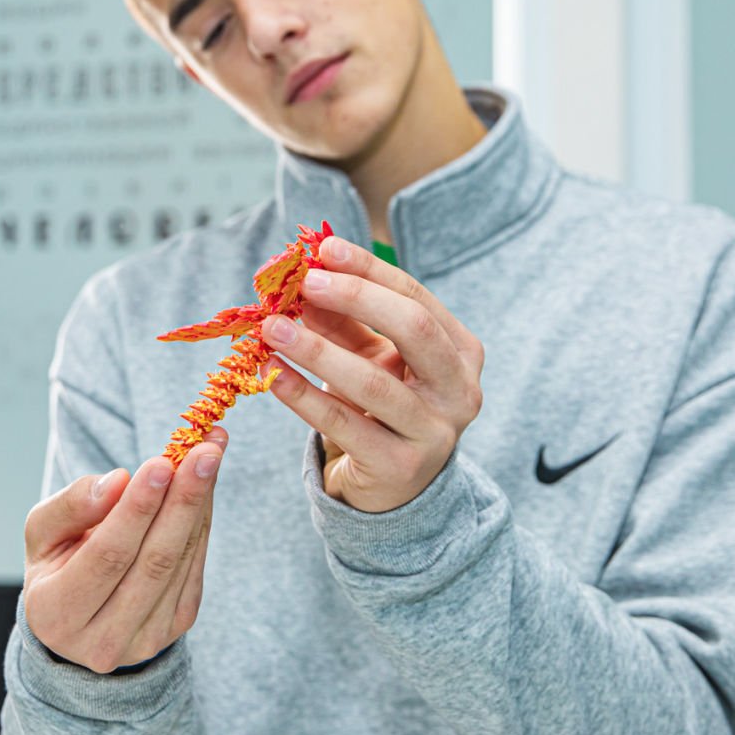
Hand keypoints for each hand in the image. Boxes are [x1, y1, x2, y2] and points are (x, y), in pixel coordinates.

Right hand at [21, 431, 224, 673]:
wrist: (80, 617)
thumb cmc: (56, 564)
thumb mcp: (43, 532)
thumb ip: (71, 506)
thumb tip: (118, 480)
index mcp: (57, 615)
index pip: (107, 555)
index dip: (137, 509)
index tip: (161, 463)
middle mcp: (104, 640)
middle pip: (154, 562)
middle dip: (183, 501)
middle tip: (204, 451)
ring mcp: (145, 639)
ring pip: (181, 563)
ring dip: (200, 505)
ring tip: (211, 454)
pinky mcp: (175, 628)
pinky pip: (195, 567)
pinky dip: (202, 521)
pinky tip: (205, 485)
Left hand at [262, 236, 484, 512]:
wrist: (394, 485)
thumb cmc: (383, 405)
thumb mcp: (370, 357)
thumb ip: (344, 321)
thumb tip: (303, 280)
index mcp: (461, 350)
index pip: (415, 296)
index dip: (369, 270)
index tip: (324, 249)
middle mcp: (461, 389)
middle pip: (413, 329)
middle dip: (356, 298)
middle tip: (304, 283)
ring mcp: (436, 432)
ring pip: (374, 382)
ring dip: (317, 350)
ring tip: (273, 327)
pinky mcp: (401, 468)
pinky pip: (344, 424)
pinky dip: (303, 396)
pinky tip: (273, 374)